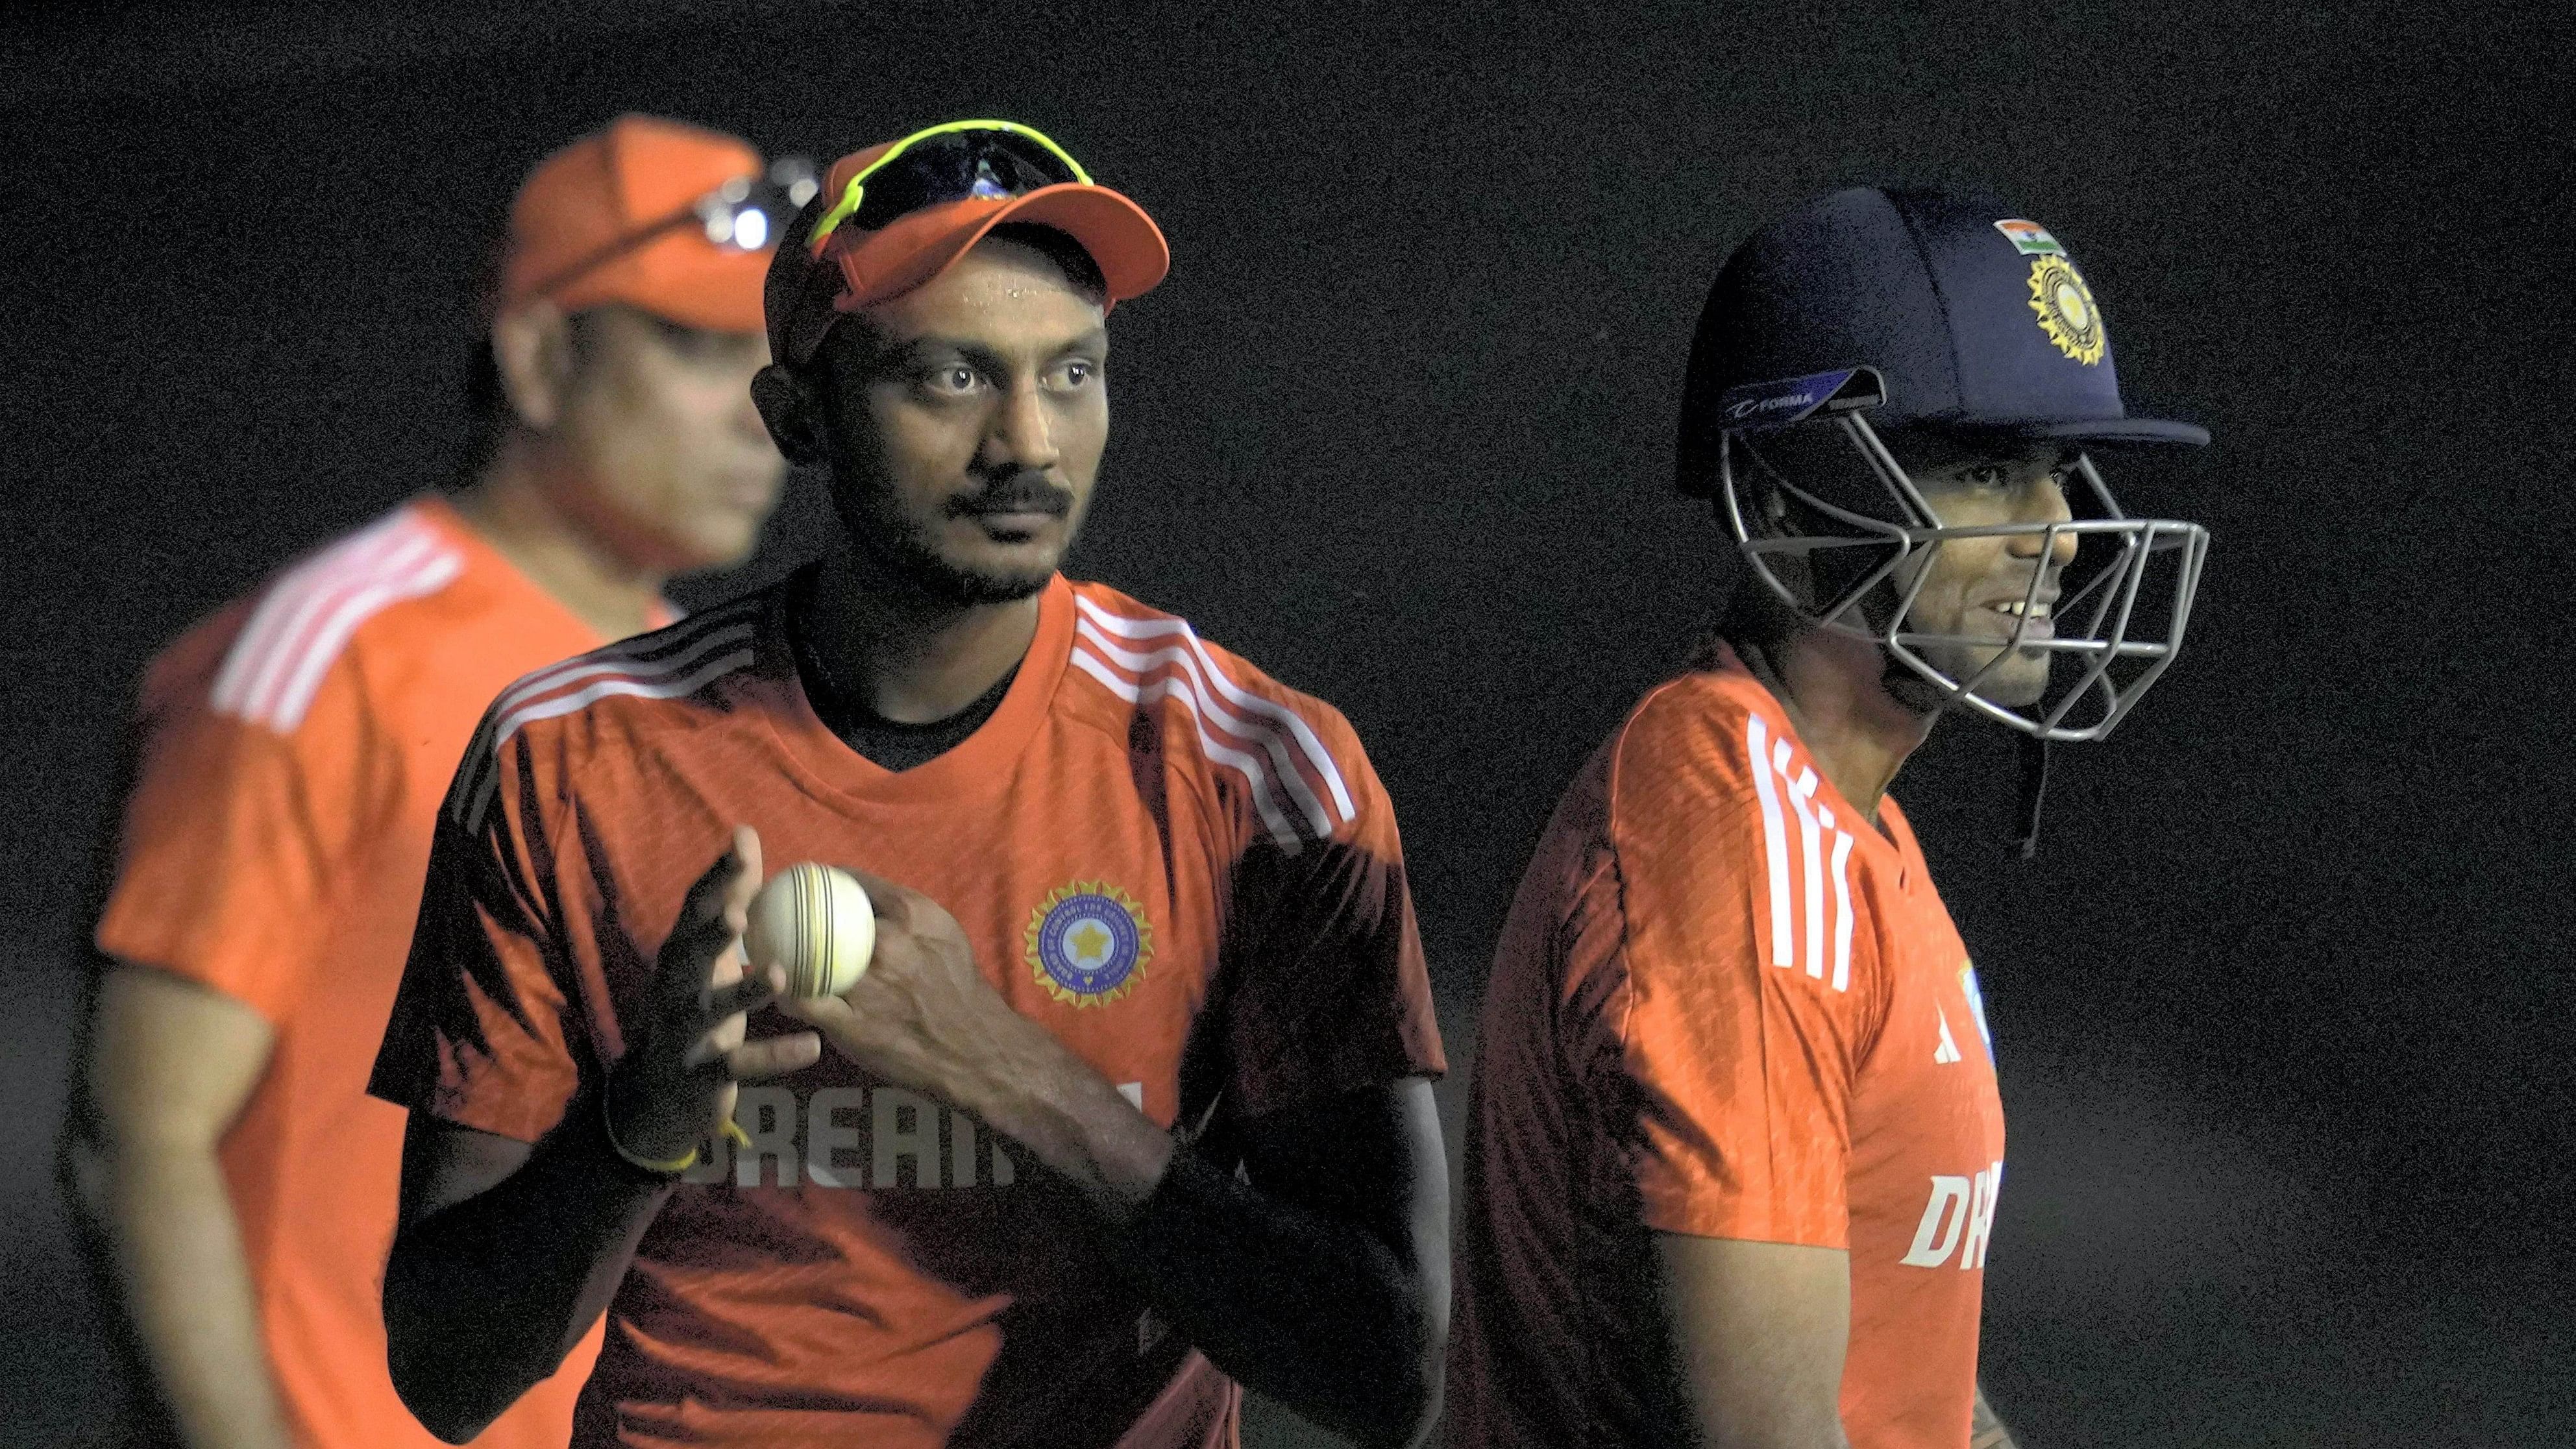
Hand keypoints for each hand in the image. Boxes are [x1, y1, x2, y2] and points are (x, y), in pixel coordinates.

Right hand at [605, 826, 822, 1163]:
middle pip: (688, 955)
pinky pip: (741, 1066)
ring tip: (779, 973)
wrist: (661, 1092)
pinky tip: (814, 1046)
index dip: (716, 877)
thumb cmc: (696, 1002)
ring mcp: (685, 1033)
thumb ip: (730, 897)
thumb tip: (746, 832)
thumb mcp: (709, 952)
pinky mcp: (703, 1075)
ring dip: (743, 993)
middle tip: (738, 914)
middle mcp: (675, 989)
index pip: (693, 908)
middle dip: (710, 934)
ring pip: (711, 1011)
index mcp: (681, 954)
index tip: (743, 843)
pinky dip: (775, 1056)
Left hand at [779, 869, 1022, 1105]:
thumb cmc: (962, 990)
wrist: (976, 1048)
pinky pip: (805, 1003)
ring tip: (763, 943)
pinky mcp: (853, 1025)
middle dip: (791, 908)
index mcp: (912, 914)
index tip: (806, 881)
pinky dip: (786, 993)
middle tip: (773, 908)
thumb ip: (908, 914)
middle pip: (821, 916)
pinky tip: (776, 988)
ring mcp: (869, 986)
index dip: (823, 878)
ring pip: (806, 958)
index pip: (852, 881)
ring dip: (781, 951)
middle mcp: (888, 944)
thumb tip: (870, 898)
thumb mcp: (945, 935)